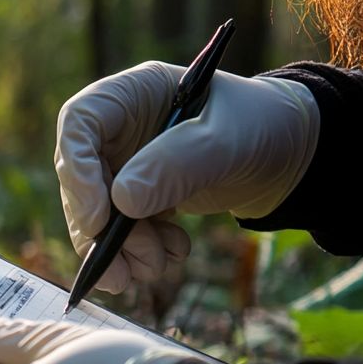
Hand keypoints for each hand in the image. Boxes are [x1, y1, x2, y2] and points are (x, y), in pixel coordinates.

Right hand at [56, 62, 319, 292]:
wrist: (285, 156)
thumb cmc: (260, 127)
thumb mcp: (225, 140)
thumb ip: (175, 164)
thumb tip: (120, 201)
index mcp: (131, 96)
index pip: (79, 122)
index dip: (78, 170)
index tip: (97, 217)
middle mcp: (117, 131)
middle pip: (80, 179)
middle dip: (100, 229)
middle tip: (123, 267)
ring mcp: (122, 166)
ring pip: (94, 214)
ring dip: (119, 249)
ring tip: (156, 265)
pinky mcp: (133, 199)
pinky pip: (117, 232)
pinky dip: (138, 253)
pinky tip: (172, 252)